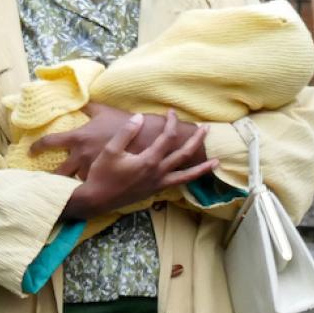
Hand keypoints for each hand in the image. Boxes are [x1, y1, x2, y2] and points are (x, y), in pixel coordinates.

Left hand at [32, 103, 177, 178]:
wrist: (145, 138)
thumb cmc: (122, 122)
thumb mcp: (102, 110)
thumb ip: (87, 105)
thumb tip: (78, 98)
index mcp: (78, 138)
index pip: (49, 142)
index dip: (37, 147)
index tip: (31, 151)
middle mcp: (81, 156)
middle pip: (57, 173)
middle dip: (49, 179)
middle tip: (42, 182)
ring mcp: (92, 170)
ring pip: (73, 183)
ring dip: (68, 186)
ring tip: (60, 191)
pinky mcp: (104, 178)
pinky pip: (90, 186)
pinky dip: (86, 188)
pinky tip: (82, 192)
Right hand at [60, 112, 217, 220]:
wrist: (97, 199)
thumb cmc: (102, 174)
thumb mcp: (110, 150)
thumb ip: (126, 132)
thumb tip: (140, 117)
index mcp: (149, 160)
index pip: (167, 137)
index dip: (172, 123)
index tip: (171, 112)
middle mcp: (158, 173)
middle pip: (184, 154)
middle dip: (196, 140)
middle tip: (206, 129)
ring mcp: (158, 184)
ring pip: (186, 175)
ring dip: (202, 168)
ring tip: (216, 162)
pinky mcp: (155, 191)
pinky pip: (177, 183)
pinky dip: (188, 178)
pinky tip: (192, 175)